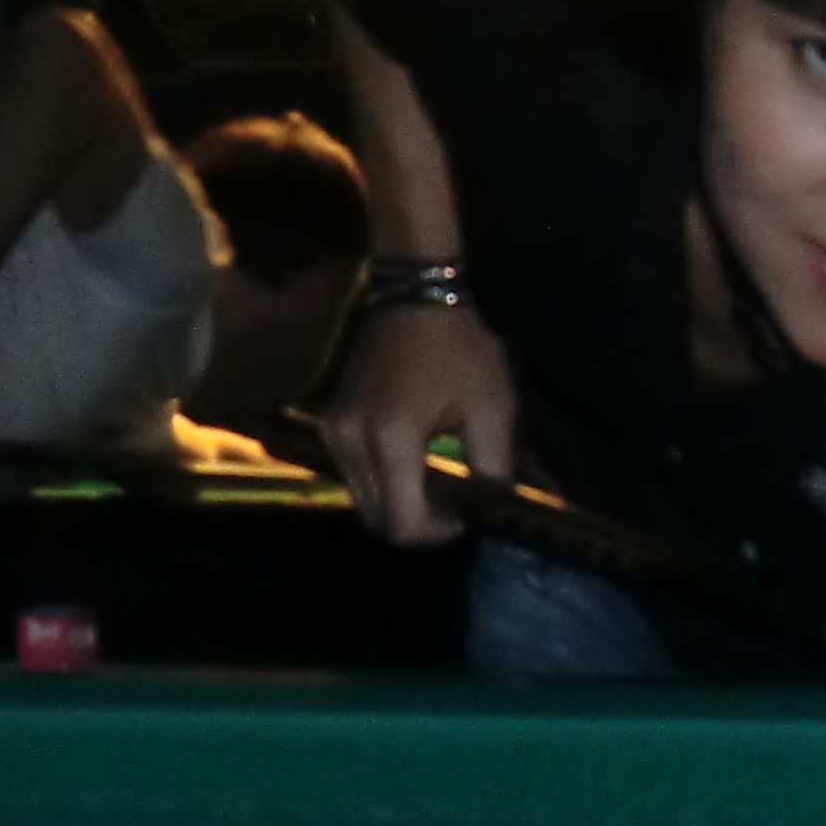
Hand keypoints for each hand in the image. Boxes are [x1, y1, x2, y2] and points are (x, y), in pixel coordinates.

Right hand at [319, 302, 521, 542]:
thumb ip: (492, 472)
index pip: (402, 525)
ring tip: (440, 479)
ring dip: (401, 502)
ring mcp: (334, 432)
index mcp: (390, 440)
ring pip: (364, 500)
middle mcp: (349, 442)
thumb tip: (490, 512)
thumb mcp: (493, 410)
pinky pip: (355, 474)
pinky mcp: (331, 422)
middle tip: (457, 499)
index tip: (468, 513)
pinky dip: (385, 481)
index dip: (438, 533)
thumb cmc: (461, 347)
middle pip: (377, 520)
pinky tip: (417, 460)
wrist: (417, 292)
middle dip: (420, 521)